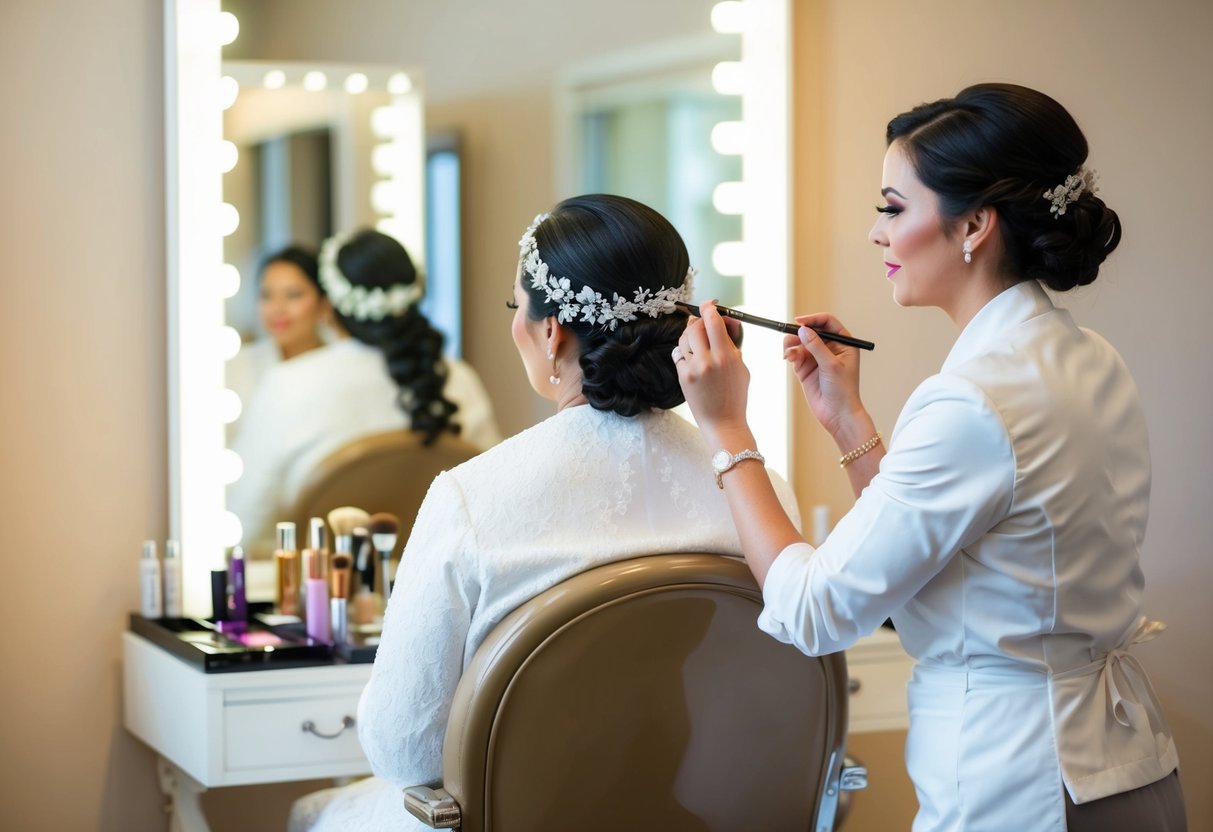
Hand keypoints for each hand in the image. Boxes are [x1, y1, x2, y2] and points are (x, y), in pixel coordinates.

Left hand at [674, 301, 751, 445]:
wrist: (723, 422)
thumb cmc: (735, 395)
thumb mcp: (742, 367)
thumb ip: (732, 344)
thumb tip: (725, 323)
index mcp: (726, 356)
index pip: (713, 321)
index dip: (709, 308)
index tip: (709, 304)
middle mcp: (708, 360)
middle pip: (696, 326)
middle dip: (699, 321)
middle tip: (703, 322)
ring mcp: (693, 368)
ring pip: (684, 338)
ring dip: (690, 334)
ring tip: (697, 339)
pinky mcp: (683, 376)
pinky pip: (679, 354)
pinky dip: (684, 350)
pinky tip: (691, 354)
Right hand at [783, 312, 867, 440]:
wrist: (837, 415)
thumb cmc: (843, 390)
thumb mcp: (831, 365)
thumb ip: (816, 346)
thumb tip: (803, 330)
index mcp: (843, 343)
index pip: (827, 323)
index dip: (813, 320)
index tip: (799, 322)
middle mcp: (830, 348)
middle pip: (811, 331)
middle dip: (798, 333)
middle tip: (789, 338)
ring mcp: (817, 358)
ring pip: (800, 343)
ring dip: (791, 344)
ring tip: (788, 353)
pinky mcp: (806, 369)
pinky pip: (795, 355)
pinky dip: (790, 354)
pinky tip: (788, 358)